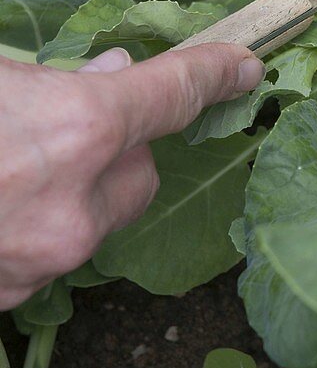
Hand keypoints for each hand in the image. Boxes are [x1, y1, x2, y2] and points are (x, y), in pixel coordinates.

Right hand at [0, 44, 262, 308]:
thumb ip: (63, 79)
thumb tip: (113, 74)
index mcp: (78, 131)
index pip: (174, 95)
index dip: (214, 74)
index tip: (242, 70)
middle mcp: (76, 207)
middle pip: (143, 174)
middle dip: (119, 150)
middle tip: (62, 129)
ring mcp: (45, 261)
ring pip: (97, 219)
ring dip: (75, 195)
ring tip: (15, 169)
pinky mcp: (10, 297)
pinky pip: (51, 254)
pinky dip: (36, 231)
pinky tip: (0, 206)